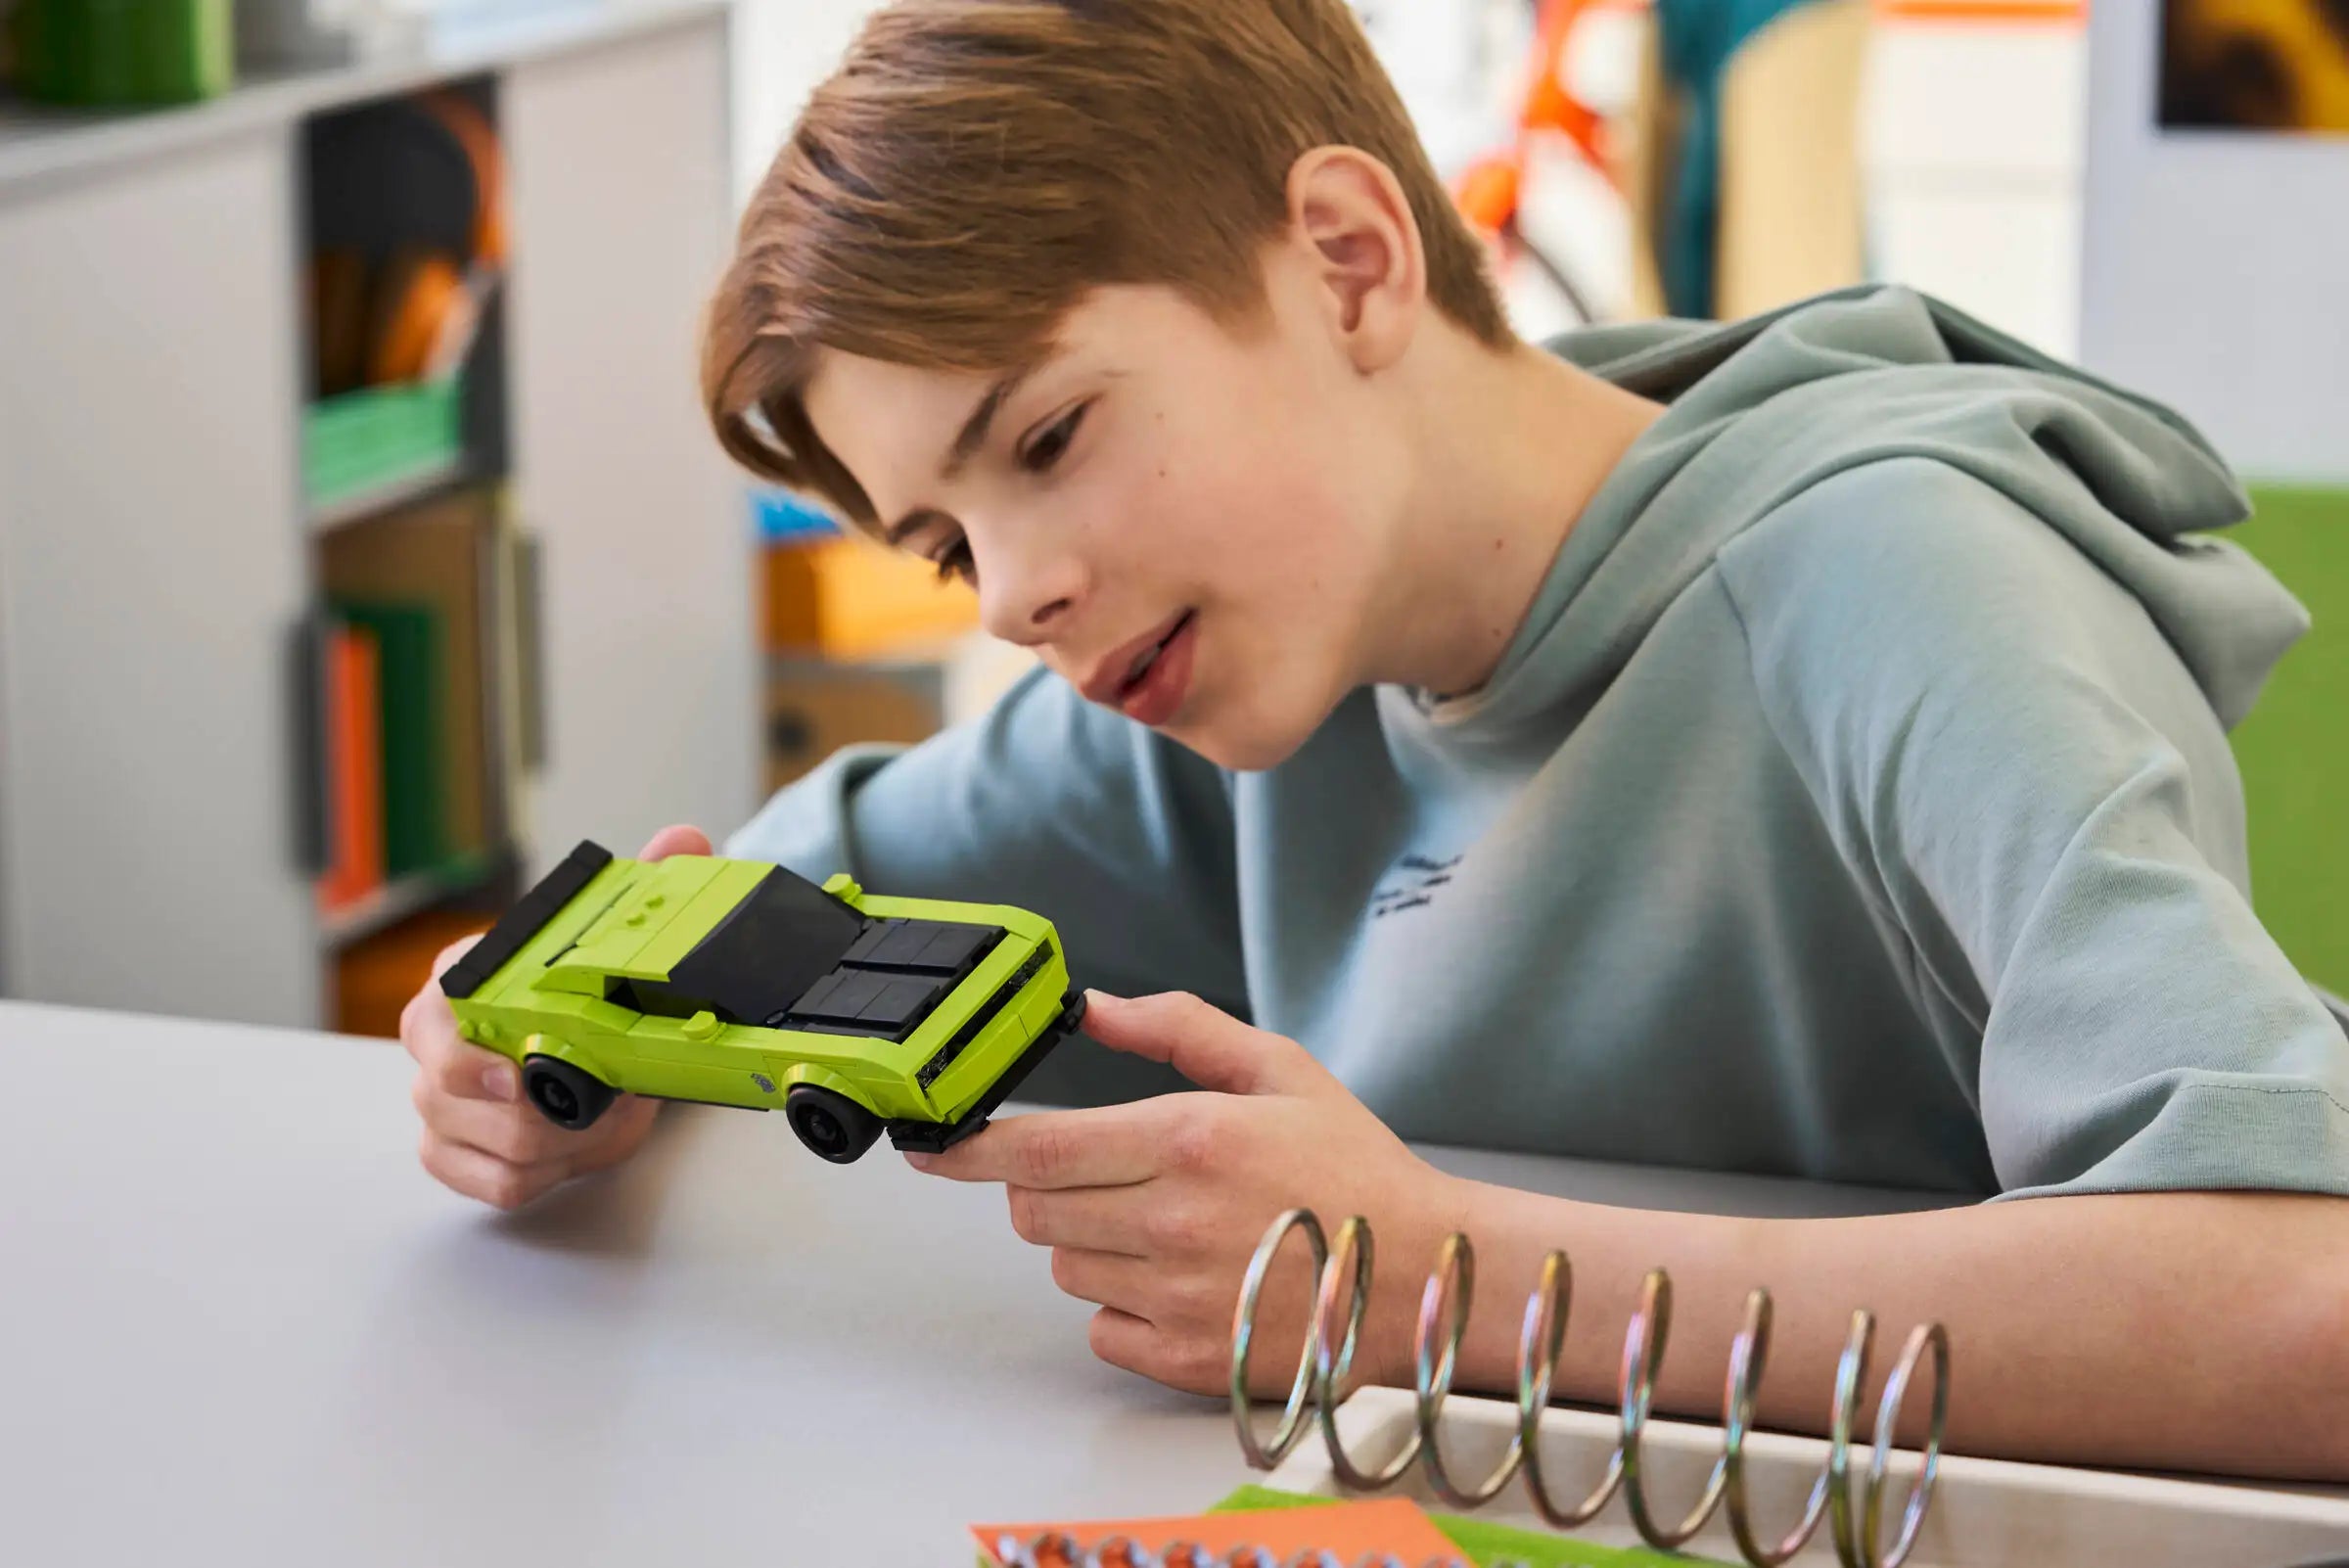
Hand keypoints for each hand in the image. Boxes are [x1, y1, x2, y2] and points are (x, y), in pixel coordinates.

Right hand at [403, 823, 710, 1208]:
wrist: (597, 1057)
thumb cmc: (588, 1000)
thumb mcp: (620, 948)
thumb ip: (647, 891)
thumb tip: (683, 839)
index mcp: (463, 980)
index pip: (437, 1014)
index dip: (469, 1052)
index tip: (514, 1072)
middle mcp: (435, 1042)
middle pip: (448, 1092)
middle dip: (537, 1109)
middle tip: (598, 1099)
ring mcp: (437, 1101)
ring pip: (479, 1141)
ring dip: (557, 1142)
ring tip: (605, 1116)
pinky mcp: (451, 1152)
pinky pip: (489, 1182)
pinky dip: (541, 1174)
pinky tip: (574, 1151)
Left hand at [906, 991, 1472, 1396]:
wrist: (1425, 1273)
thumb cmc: (1354, 1171)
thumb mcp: (1280, 1070)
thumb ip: (1179, 1030)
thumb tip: (1094, 1007)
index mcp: (1190, 1138)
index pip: (1037, 1148)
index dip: (970, 1149)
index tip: (934, 1147)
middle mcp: (1173, 1221)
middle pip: (1035, 1208)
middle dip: (1049, 1186)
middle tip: (1117, 1175)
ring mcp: (1178, 1298)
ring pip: (1064, 1266)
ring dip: (1091, 1242)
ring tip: (1170, 1227)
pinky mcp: (1189, 1360)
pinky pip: (1101, 1328)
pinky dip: (1122, 1306)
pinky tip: (1183, 1280)